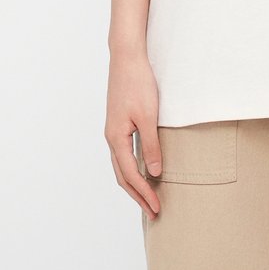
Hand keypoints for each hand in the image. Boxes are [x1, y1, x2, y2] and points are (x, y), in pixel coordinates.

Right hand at [104, 47, 162, 219]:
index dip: (144, 193)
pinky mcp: (119, 122)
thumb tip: (154, 173)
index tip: (157, 208)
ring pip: (121, 165)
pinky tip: (143, 169)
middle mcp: (111, 137)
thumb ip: (151, 146)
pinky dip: (132, 167)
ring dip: (134, 183)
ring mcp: (113, 130)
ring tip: (148, 197)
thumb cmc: (138, 83)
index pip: (130, 175)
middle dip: (137, 195)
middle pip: (122, 175)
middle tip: (153, 211)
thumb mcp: (149, 116)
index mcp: (116, 138)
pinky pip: (124, 153)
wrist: (127, 57)